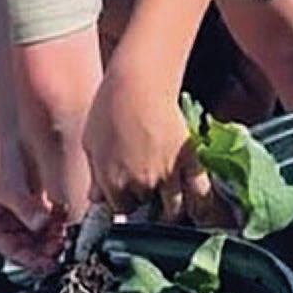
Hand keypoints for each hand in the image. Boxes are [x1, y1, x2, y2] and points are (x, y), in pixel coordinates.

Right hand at [0, 133, 65, 275]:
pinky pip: (45, 215)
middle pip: (28, 246)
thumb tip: (43, 226)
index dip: (33, 261)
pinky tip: (64, 214)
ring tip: (67, 231)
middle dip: (46, 247)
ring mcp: (17, 208)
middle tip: (64, 245)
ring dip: (53, 234)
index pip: (13, 253)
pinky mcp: (29, 195)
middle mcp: (3, 219)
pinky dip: (55, 218)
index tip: (52, 263)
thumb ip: (27, 209)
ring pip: (38, 232)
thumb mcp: (9, 188)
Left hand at [83, 54, 219, 224]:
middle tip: (144, 183)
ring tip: (169, 202)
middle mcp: (140, 184)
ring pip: (174, 209)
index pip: (120, 208)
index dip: (122, 199)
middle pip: (145, 205)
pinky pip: (201, 193)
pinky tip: (199, 207)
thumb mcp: (91, 142)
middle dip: (143, 197)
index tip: (125, 193)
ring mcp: (167, 175)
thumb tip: (96, 198)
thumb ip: (95, 174)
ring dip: (171, 208)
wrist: (138, 83)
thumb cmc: (109, 108)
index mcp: (113, 181)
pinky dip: (201, 204)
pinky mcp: (189, 161)